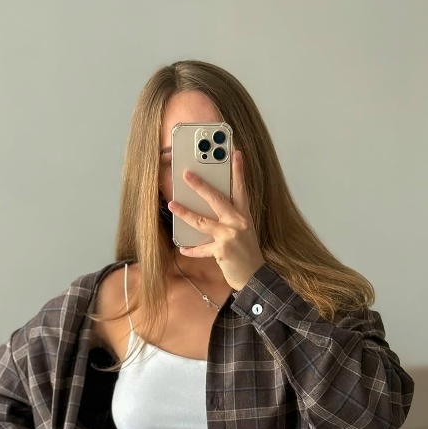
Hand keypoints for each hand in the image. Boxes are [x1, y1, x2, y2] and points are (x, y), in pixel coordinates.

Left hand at [167, 149, 264, 290]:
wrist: (255, 276)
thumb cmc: (246, 252)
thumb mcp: (243, 230)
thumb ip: (230, 218)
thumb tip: (208, 207)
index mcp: (244, 215)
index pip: (240, 188)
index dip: (238, 170)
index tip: (234, 151)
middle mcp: (238, 223)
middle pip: (217, 199)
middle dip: (200, 185)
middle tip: (187, 174)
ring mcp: (230, 236)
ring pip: (202, 222)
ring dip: (185, 213)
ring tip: (172, 205)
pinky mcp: (222, 251)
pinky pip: (202, 249)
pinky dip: (191, 249)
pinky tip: (182, 247)